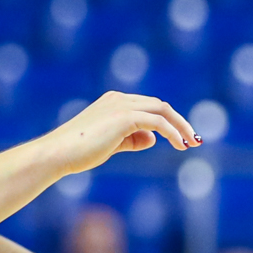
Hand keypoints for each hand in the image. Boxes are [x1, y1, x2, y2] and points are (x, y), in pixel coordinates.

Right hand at [41, 91, 199, 175]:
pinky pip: (157, 122)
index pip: (148, 107)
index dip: (167, 121)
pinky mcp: (125, 117)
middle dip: (179, 122)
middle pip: (159, 105)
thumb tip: (153, 139)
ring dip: (180, 126)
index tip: (180, 138)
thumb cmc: (78, 152)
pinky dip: (172, 132)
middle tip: (194, 139)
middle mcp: (119, 99)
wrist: (58, 153)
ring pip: (162, 110)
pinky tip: (180, 145)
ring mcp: (121, 106)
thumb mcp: (110, 145)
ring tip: (192, 143)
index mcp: (113, 102)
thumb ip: (132, 139)